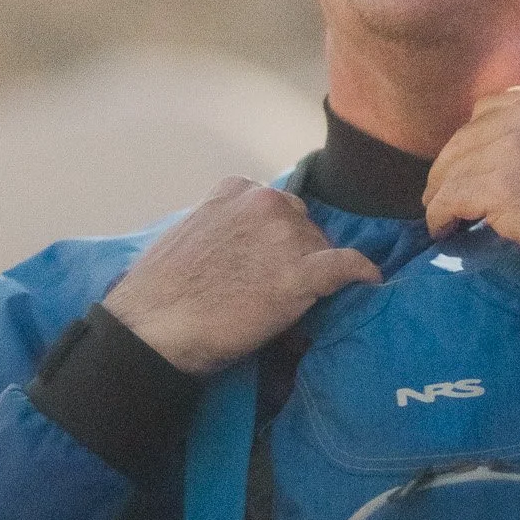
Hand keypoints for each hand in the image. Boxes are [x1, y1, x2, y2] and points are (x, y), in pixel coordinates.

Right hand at [104, 176, 380, 372]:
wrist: (151, 329)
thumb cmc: (160, 292)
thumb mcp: (191, 237)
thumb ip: (225, 230)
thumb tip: (244, 251)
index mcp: (236, 190)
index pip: (277, 209)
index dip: (278, 239)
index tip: (272, 262)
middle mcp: (265, 202)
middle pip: (304, 226)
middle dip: (298, 254)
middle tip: (281, 291)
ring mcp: (284, 235)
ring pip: (323, 248)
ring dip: (316, 273)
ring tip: (298, 305)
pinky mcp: (299, 273)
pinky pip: (345, 266)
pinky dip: (360, 273)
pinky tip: (368, 282)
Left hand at [422, 84, 519, 280]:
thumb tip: (504, 158)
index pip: (487, 112)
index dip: (473, 145)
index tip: (468, 170)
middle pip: (463, 139)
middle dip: (450, 170)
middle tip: (444, 198)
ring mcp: (510, 145)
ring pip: (450, 171)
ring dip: (442, 197)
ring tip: (444, 218)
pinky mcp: (498, 185)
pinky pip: (449, 200)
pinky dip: (441, 217)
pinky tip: (446, 231)